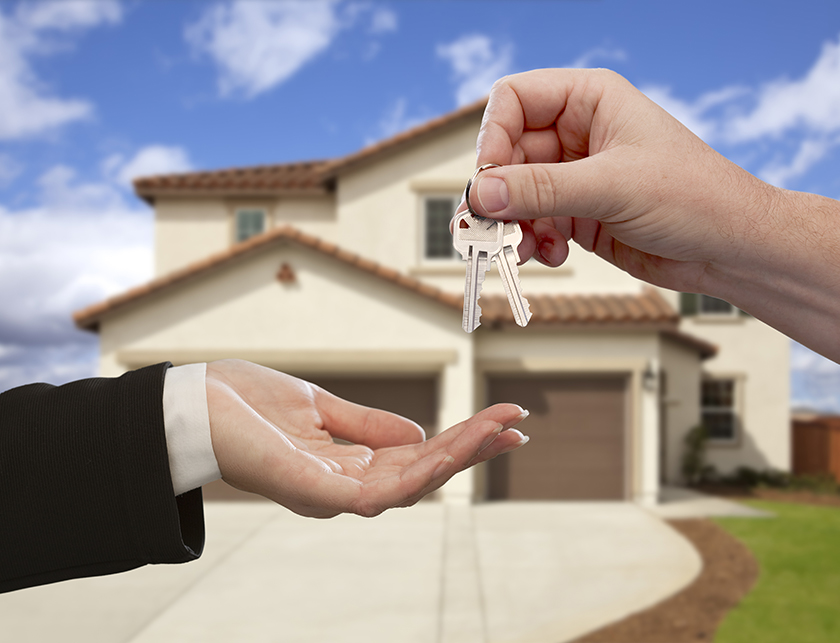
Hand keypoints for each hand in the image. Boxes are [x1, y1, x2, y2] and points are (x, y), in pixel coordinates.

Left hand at [205, 359, 527, 517]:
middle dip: (472, 450)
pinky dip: (416, 473)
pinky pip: (375, 492)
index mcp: (346, 466)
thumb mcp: (318, 407)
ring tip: (497, 431)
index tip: (501, 420)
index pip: (416, 458)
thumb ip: (366, 425)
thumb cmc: (244, 406)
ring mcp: (329, 493)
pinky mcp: (312, 491)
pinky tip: (446, 450)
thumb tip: (420, 435)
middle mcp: (343, 487)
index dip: (460, 442)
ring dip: (456, 458)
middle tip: (517, 425)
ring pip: (409, 485)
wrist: (188, 404)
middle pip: (422, 474)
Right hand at [468, 68, 778, 294]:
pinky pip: (534, 222)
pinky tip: (552, 253)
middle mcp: (578, 133)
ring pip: (516, 193)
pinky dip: (533, 241)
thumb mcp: (612, 187)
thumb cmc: (695, 197)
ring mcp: (576, 175)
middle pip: (508, 152)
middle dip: (500, 193)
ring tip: (525, 248)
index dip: (493, 137)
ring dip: (514, 224)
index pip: (515, 100)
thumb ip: (542, 190)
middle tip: (493, 227)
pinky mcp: (579, 214)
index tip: (488, 180)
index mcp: (590, 100)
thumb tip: (482, 193)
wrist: (730, 248)